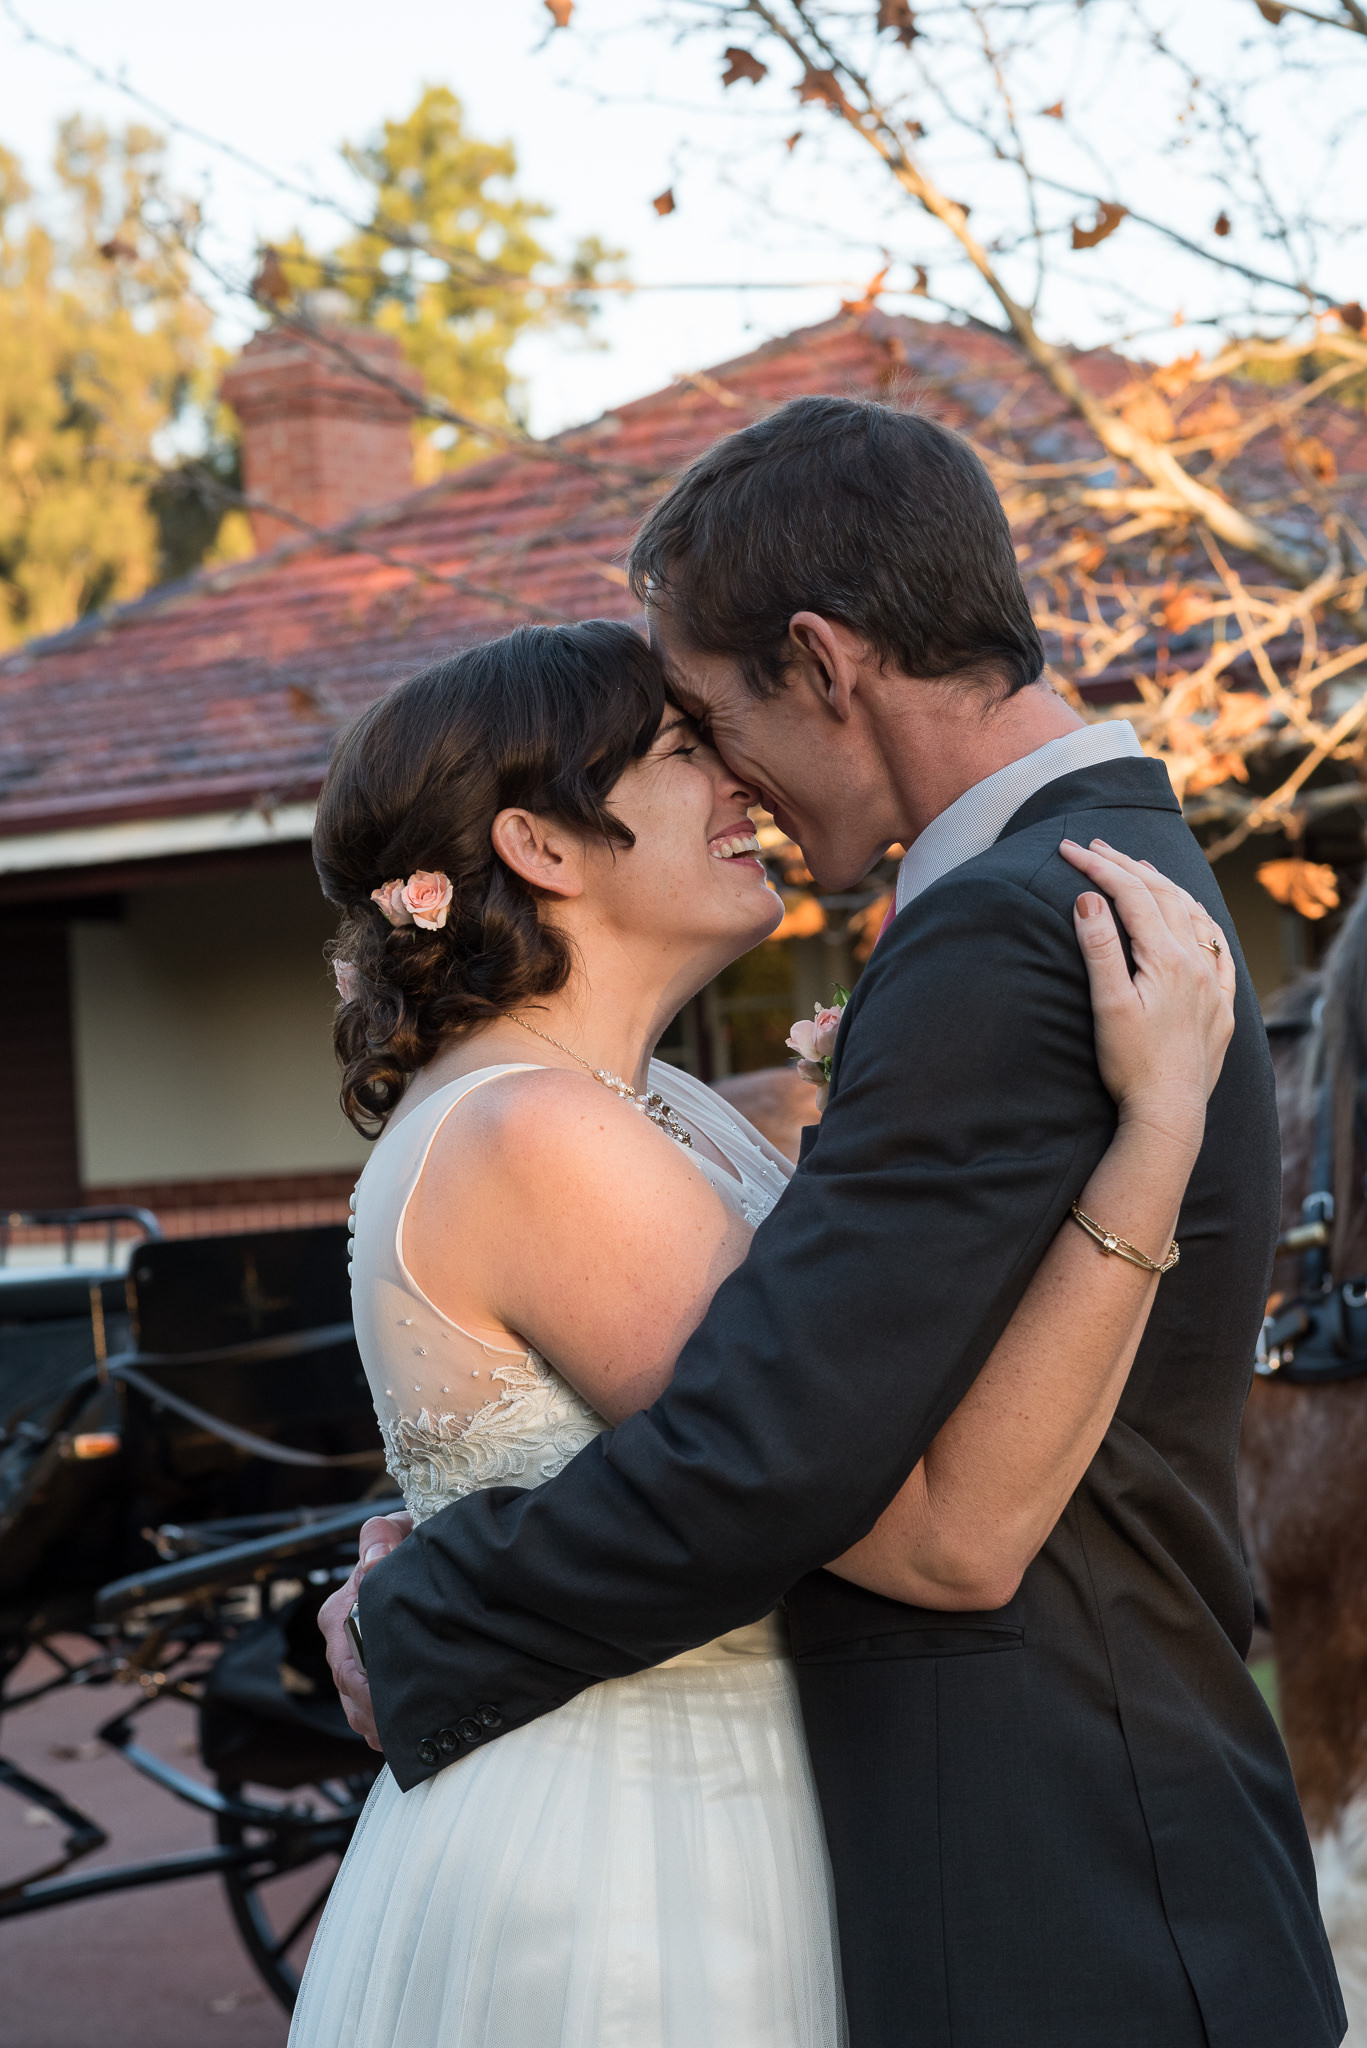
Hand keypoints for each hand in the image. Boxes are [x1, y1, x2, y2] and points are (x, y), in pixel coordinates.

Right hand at [316, 1511, 414, 1751]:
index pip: (345, 1659)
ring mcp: (350, 1661)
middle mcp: (339, 1640)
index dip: (369, 1685)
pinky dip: (379, 1728)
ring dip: (378, 1725)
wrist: (416, 1550)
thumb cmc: (407, 1541)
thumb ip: (384, 1536)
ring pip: (356, 1707)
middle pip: (351, 1691)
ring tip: (402, 1739)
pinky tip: (397, 1740)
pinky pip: (363, 1712)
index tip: (395, 1699)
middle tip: (402, 1732)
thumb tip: (373, 1561)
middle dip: (376, 1714)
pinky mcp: (365, 1676)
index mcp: (339, 1610)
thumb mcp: (402, 1529)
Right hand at [1059, 838, 1235, 1151]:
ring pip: (1195, 916)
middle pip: (1163, 896)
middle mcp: (1197, 963)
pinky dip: (1202, 922)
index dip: (1098, 867)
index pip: (1131, 895)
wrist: (1170, 1112)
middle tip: (1095, 846)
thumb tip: (1087, 900)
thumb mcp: (1108, 1004)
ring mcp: (1213, 984)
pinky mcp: (1222, 1006)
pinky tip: (1195, 919)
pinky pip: (1219, 950)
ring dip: (1165, 887)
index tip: (1068, 848)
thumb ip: (1100, 949)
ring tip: (1141, 869)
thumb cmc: (1131, 1064)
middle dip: (1126, 867)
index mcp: (1167, 958)